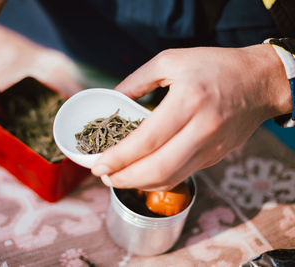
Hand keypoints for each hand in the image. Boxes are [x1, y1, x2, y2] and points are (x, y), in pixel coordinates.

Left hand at [91, 44, 291, 190]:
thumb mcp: (171, 60)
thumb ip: (137, 80)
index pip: (148, 140)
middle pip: (158, 169)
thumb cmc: (214, 66)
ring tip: (118, 178)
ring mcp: (211, 148)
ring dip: (139, 184)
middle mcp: (202, 129)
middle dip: (125, 178)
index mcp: (188, 101)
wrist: (260, 82)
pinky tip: (142, 173)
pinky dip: (158, 180)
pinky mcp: (215, 157)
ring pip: (171, 178)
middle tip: (103, 176)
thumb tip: (111, 98)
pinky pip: (182, 175)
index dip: (119, 157)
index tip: (98, 165)